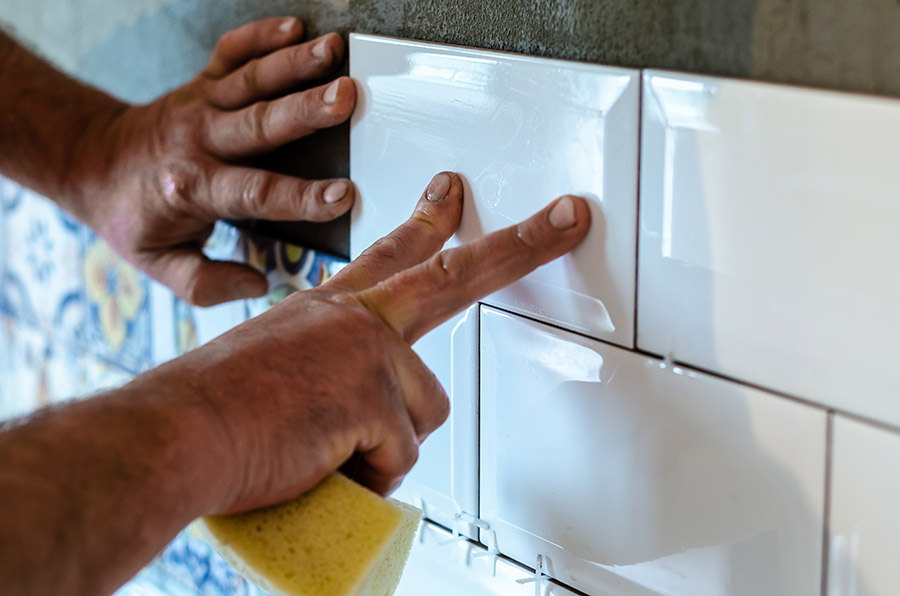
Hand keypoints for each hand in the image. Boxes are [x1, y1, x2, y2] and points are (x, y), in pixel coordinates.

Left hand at [72, 17, 355, 305]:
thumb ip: (207, 283)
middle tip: (347, 99)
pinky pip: (232, 53)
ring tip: (335, 51)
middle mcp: (199, 140)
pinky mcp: (202, 82)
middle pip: (260, 124)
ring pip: (253, 81)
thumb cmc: (129, 213)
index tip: (344, 196)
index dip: (301, 196)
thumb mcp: (156, 263)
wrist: (89, 160)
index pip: (255, 192)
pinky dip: (262, 34)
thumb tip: (258, 283)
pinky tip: (295, 27)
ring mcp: (201, 105)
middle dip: (307, 110)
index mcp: (192, 188)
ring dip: (295, 64)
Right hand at [135, 172, 590, 513]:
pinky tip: (322, 464)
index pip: (390, 253)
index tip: (454, 193)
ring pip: (423, 409)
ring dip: (382, 443)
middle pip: (454, 274)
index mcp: (328, 309)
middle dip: (518, 243)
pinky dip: (365, 476)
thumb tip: (357, 421)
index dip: (430, 222)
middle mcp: (354, 318)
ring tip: (323, 446)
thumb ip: (327, 379)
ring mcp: (368, 351)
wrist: (173, 435)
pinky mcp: (374, 394)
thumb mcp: (276, 374)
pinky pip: (397, 456)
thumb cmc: (213, 413)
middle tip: (564, 218)